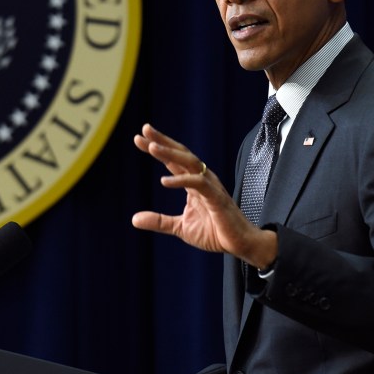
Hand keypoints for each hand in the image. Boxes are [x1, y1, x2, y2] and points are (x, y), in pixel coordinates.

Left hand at [132, 123, 276, 266]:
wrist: (240, 244)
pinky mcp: (217, 197)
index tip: (139, 138)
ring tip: (152, 147)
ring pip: (190, 162)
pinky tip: (164, 180)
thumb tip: (133, 219)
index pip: (173, 161)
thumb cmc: (215, 232)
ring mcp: (210, 186)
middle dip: (163, 141)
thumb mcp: (181, 227)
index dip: (157, 148)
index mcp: (193, 182)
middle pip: (181, 153)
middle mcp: (202, 178)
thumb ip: (159, 221)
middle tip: (144, 129)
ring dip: (170, 153)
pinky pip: (198, 183)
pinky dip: (181, 180)